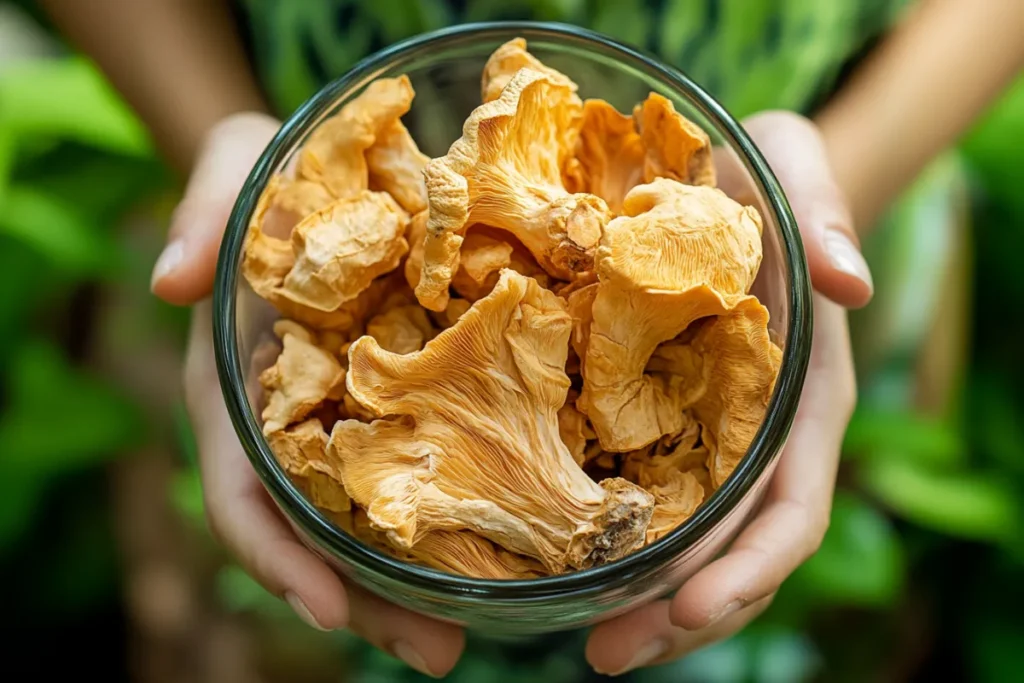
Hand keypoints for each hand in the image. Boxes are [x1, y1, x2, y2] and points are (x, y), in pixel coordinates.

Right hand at [153, 113, 463, 677]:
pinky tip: (511, 550)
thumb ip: (200, 212)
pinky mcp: (414, 407)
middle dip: (367, 601)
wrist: (334, 175)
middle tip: (438, 652)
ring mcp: (357, 424)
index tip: (323, 607)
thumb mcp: (235, 169)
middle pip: (321, 534)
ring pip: (378, 524)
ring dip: (418, 587)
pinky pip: (432, 473)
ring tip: (474, 635)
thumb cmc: (278, 175)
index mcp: (246, 389)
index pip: (243, 488)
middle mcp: (300, 426)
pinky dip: (459, 520)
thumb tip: (171, 279)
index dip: (275, 553)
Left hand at [585, 112, 867, 675]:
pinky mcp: (664, 429)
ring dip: (651, 605)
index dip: (748, 563)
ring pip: (698, 547)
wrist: (724, 184)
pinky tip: (571, 578)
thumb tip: (848, 285)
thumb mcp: (794, 165)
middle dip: (685, 611)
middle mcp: (762, 434)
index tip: (690, 607)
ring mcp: (713, 440)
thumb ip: (823, 211)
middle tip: (607, 654)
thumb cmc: (761, 174)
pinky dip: (624, 553)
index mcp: (801, 393)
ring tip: (589, 645)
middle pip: (740, 549)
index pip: (789, 501)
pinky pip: (653, 507)